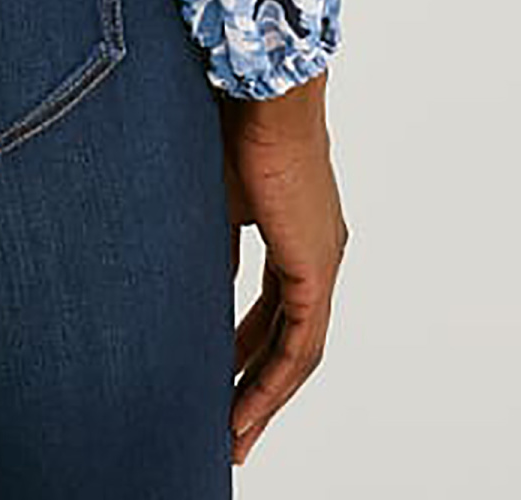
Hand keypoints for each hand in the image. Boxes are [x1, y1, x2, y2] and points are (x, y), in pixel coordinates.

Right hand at [218, 71, 348, 466]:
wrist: (262, 89)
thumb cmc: (234, 116)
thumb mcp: (213, 191)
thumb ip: (213, 237)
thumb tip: (199, 274)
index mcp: (295, 229)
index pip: (274, 307)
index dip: (246, 346)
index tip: (219, 373)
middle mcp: (317, 249)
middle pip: (289, 337)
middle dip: (256, 383)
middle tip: (229, 423)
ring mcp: (321, 261)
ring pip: (297, 350)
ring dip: (265, 394)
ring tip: (234, 432)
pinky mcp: (316, 268)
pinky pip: (299, 345)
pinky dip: (272, 380)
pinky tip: (245, 409)